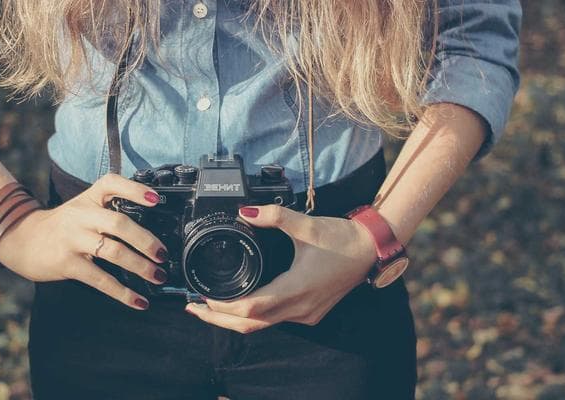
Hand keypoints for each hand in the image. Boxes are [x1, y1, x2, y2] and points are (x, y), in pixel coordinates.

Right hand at [0, 174, 167, 309]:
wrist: (22, 239)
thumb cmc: (63, 226)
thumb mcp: (82, 207)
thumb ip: (109, 210)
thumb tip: (150, 231)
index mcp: (88, 199)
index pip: (112, 184)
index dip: (135, 190)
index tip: (157, 200)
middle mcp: (81, 216)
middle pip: (119, 223)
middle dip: (146, 240)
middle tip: (162, 254)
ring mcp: (73, 239)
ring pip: (113, 251)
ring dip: (140, 266)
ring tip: (158, 276)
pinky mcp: (68, 263)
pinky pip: (100, 279)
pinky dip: (123, 293)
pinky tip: (139, 301)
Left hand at [184, 205, 376, 332]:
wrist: (371, 249)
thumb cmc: (342, 238)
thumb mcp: (306, 224)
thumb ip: (274, 216)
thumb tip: (246, 212)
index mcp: (296, 288)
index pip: (251, 307)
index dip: (223, 306)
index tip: (202, 296)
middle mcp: (300, 307)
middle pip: (250, 324)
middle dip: (219, 319)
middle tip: (193, 307)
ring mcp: (306, 313)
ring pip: (262, 326)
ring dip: (235, 319)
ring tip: (210, 308)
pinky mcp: (310, 312)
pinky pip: (275, 321)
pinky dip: (254, 316)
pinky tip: (241, 304)